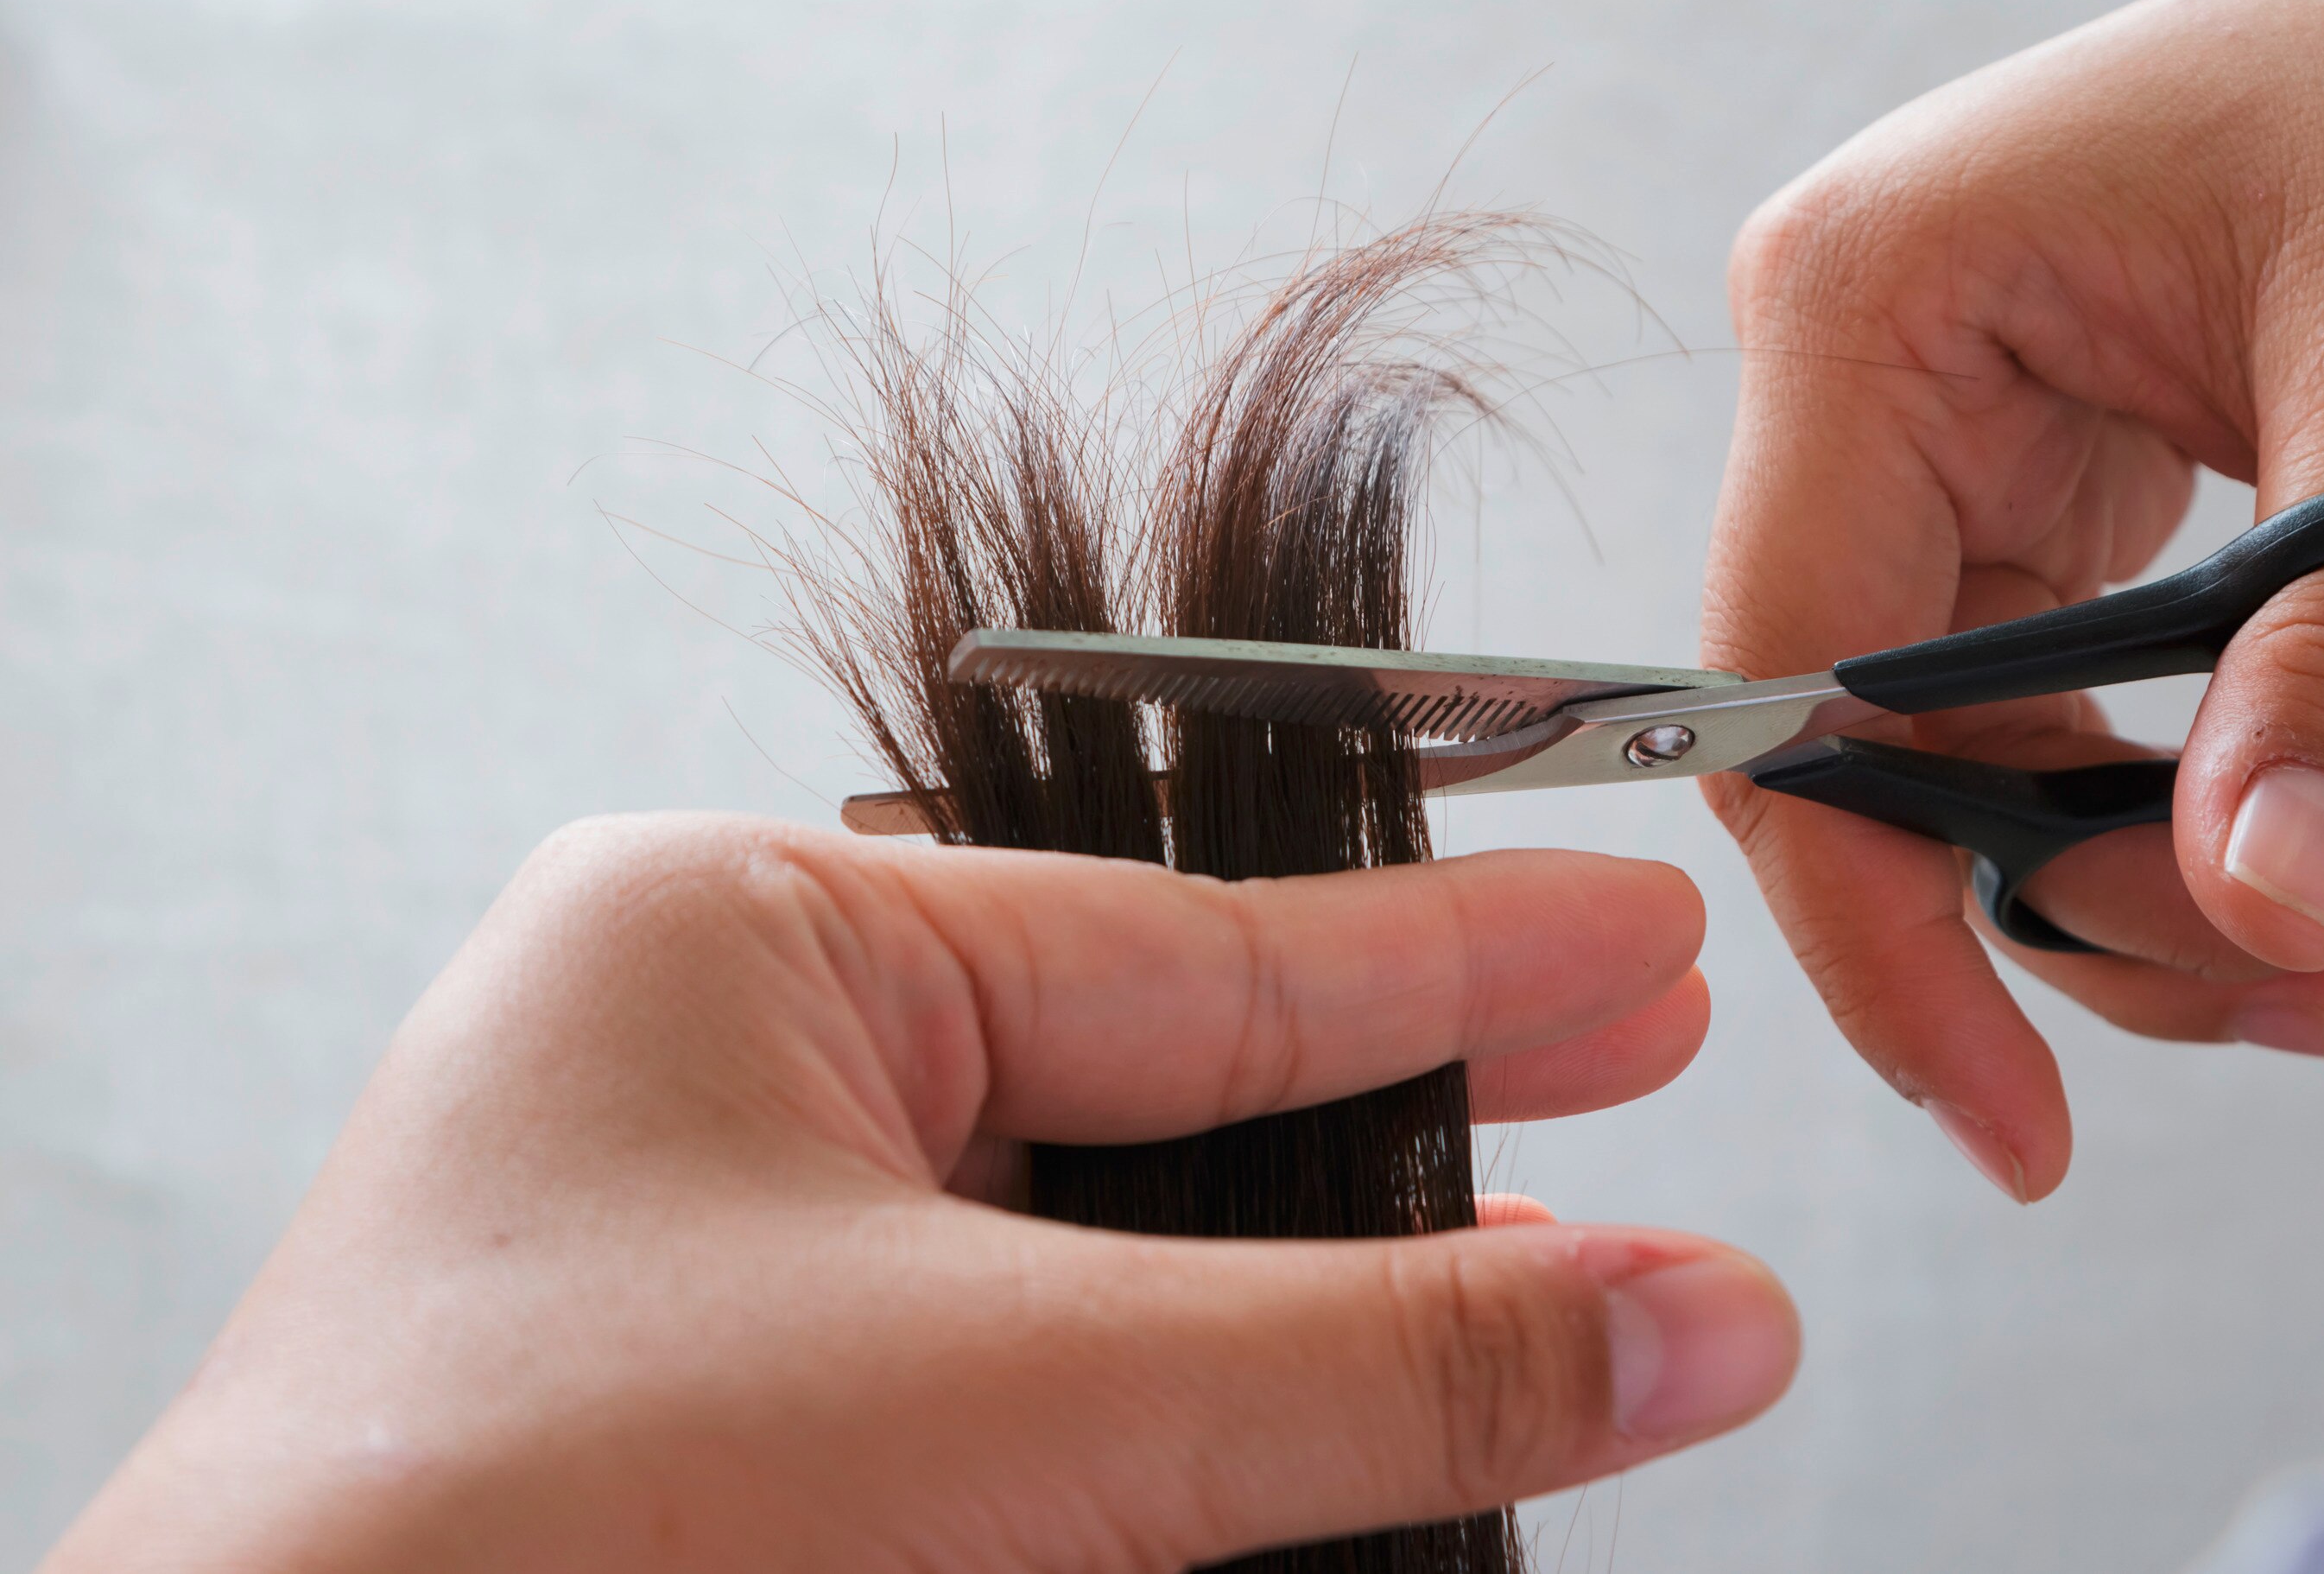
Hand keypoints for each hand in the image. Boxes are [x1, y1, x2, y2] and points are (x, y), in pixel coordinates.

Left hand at [41, 815, 1794, 1572]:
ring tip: (1537, 1228)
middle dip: (1407, 1068)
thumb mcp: (1020, 1407)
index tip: (1640, 932)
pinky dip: (1180, 1365)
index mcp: (736, 936)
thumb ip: (1380, 1361)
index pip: (1190, 938)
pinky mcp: (733, 1391)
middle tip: (1636, 1027)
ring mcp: (717, 1229)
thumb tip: (1696, 1319)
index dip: (1451, 952)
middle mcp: (722, 1055)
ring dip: (1309, 1243)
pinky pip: (1015, 1336)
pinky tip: (1325, 1380)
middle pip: (1155, 1048)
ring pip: (1096, 1207)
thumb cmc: (506, 1543)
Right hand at [1704, 0, 2323, 1201]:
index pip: (1795, 691)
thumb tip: (2278, 918)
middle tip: (2323, 1000)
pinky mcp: (2016, 466)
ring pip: (1967, 749)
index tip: (2010, 1125)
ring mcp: (1928, 422)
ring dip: (2155, 869)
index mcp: (1871, 304)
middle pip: (1883, 748)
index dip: (1882, 926)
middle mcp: (1856, 371)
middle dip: (2091, 905)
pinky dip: (2177, 789)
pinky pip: (2045, 691)